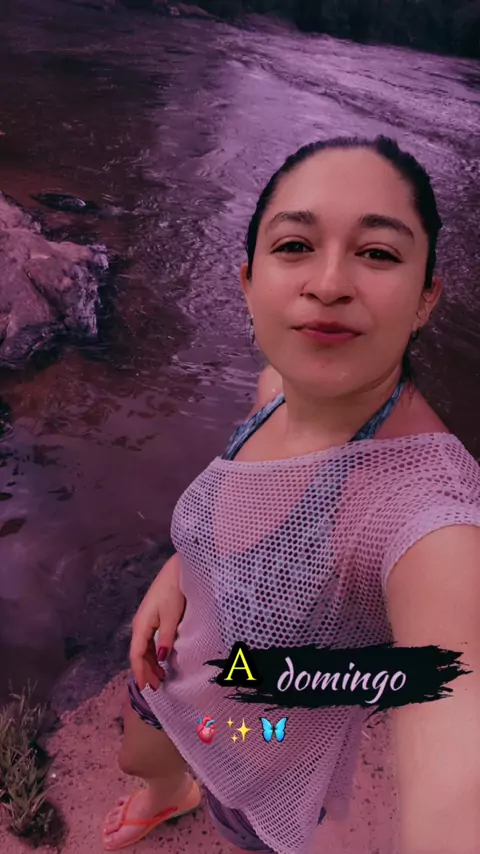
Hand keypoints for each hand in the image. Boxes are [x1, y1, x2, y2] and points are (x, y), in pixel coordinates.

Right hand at [129, 554, 184, 690]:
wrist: (177, 570)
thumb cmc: (174, 592)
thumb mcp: (172, 617)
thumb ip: (166, 638)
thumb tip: (162, 659)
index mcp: (141, 625)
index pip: (136, 654)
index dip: (139, 672)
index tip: (144, 688)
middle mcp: (140, 624)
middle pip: (139, 653)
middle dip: (146, 671)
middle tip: (157, 687)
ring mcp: (146, 620)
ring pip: (145, 648)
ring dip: (151, 663)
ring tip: (160, 677)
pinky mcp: (154, 616)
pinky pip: (150, 640)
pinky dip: (155, 653)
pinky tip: (162, 659)